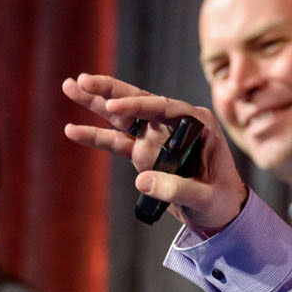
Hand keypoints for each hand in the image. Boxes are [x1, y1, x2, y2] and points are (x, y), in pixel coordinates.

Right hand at [62, 72, 247, 233]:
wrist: (220, 212)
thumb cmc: (222, 200)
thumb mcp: (206, 197)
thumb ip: (178, 189)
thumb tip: (142, 181)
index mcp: (197, 123)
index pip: (164, 107)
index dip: (137, 105)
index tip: (113, 107)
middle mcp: (174, 124)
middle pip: (139, 102)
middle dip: (110, 90)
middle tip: (82, 80)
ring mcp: (156, 136)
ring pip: (123, 116)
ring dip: (97, 102)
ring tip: (70, 86)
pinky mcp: (144, 152)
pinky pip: (116, 141)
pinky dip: (95, 136)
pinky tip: (71, 129)